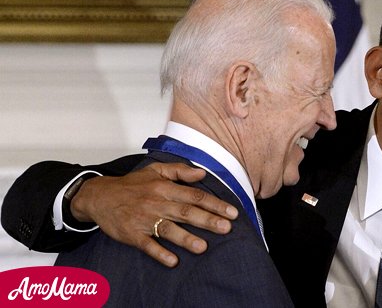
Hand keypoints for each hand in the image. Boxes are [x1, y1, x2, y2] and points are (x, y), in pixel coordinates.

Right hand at [70, 162, 238, 267]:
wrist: (99, 196)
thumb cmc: (132, 185)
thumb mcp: (155, 170)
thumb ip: (180, 170)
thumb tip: (202, 173)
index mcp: (165, 187)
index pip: (195, 196)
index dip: (215, 204)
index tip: (232, 212)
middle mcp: (157, 203)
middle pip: (186, 212)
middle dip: (207, 220)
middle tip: (226, 228)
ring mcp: (144, 219)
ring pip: (168, 229)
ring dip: (186, 238)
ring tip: (203, 247)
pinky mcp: (132, 234)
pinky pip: (147, 245)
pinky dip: (159, 253)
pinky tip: (172, 261)